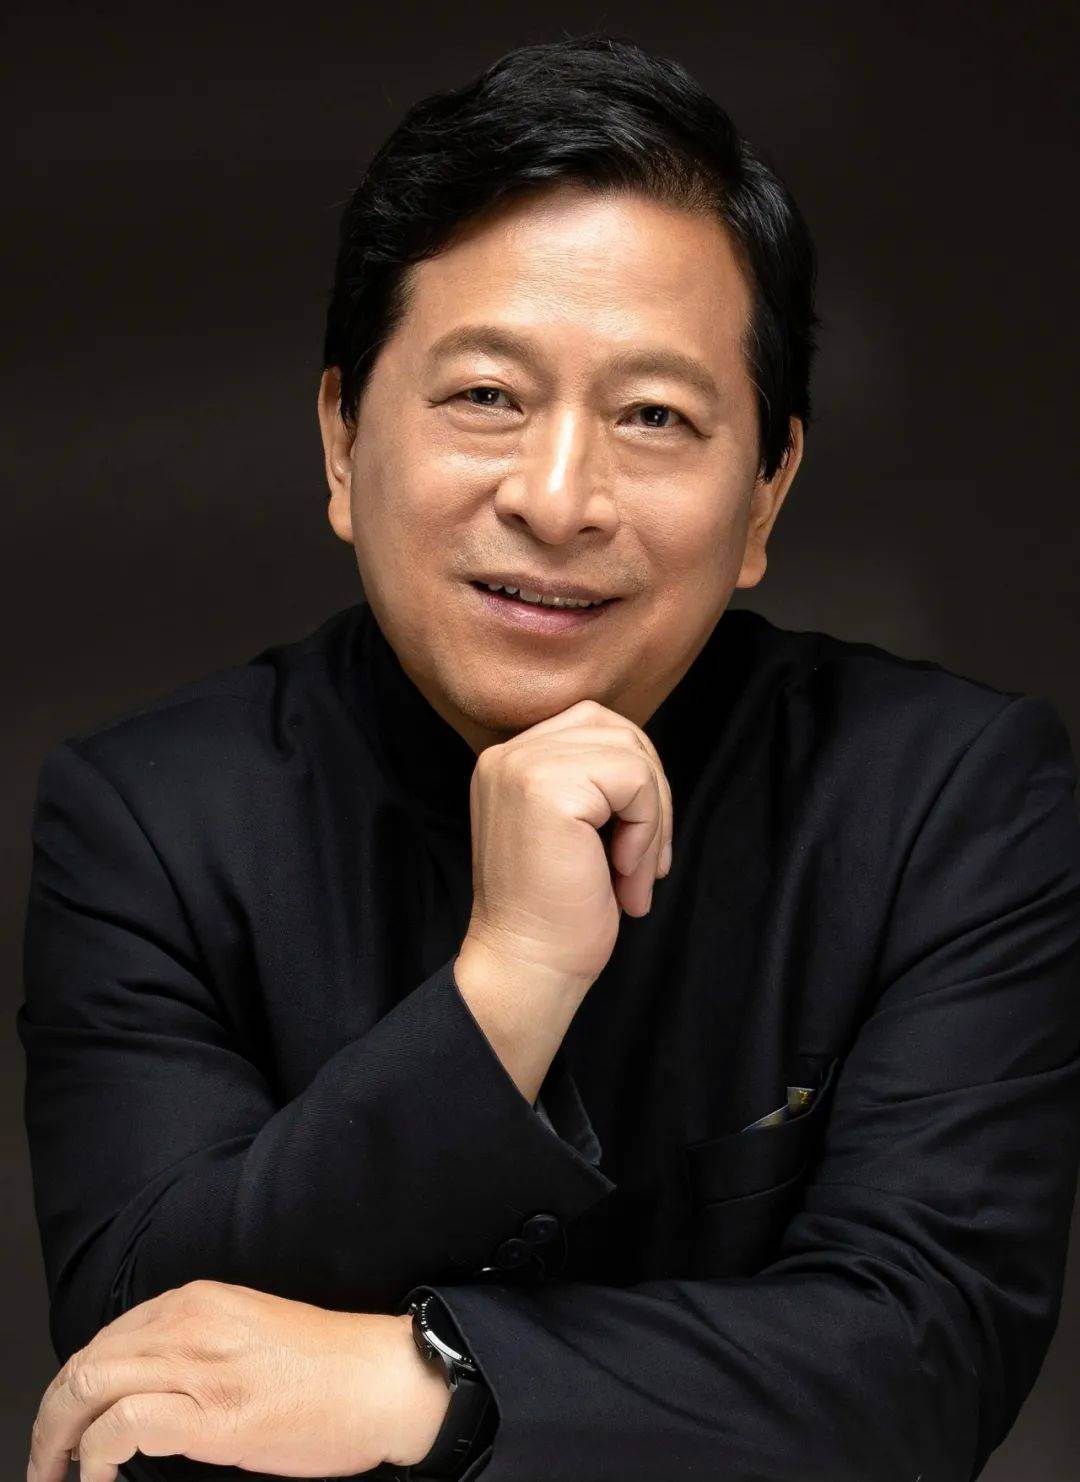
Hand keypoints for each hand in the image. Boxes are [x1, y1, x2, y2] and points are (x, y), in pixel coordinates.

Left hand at [26, 1279, 440, 1480]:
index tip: (65, 1429)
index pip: (104, 1339)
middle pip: (84, 1363)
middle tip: (46, 1461)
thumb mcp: (248, 1332)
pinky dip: (95, 1456)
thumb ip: (196, 1343)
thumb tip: (143, 1387)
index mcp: (200, 1300)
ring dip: (58, 1440)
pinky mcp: (214, 1414)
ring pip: (89, 1387)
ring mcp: (201, 1366)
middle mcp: (192, 1321)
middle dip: (49, 1419)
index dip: (71, 1389)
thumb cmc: (326, 1367)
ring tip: (58, 1474)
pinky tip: (97, 1479)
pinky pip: (123, 1426)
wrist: (382, 1379)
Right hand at [464, 697, 673, 991]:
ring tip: (635, 876)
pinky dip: (646, 830)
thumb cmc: (558, 913)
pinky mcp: (546, 787)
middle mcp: (507, 754)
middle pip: (616, 729)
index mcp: (509, 761)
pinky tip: (622, 873)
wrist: (527, 967)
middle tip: (647, 864)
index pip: (595, 728)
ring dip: (652, 819)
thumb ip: (595, 784)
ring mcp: (522, 765)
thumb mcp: (577, 830)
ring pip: (632, 753)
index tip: (636, 850)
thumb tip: (650, 763)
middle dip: (652, 794)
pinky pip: (635, 779)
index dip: (634, 783)